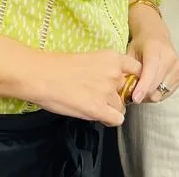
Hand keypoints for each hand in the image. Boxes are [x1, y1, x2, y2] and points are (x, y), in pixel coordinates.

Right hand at [24, 50, 140, 126]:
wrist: (41, 75)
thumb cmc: (59, 66)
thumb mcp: (90, 58)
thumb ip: (106, 68)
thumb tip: (115, 81)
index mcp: (113, 58)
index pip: (137, 70)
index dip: (131, 79)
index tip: (124, 84)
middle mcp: (114, 74)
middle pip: (128, 91)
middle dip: (117, 95)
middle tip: (101, 97)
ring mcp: (107, 92)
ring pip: (121, 107)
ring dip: (110, 109)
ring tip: (92, 105)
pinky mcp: (98, 109)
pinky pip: (116, 120)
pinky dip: (109, 120)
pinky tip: (98, 115)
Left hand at [126, 7, 178, 103]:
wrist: (157, 36)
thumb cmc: (141, 45)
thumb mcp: (130, 52)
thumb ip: (129, 69)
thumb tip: (126, 88)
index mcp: (155, 49)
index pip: (151, 71)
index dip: (143, 87)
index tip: (135, 98)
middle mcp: (170, 57)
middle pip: (156, 84)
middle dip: (143, 93)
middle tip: (134, 92)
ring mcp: (178, 66)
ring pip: (162, 91)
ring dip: (150, 95)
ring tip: (144, 87)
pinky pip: (168, 92)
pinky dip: (158, 93)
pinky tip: (153, 85)